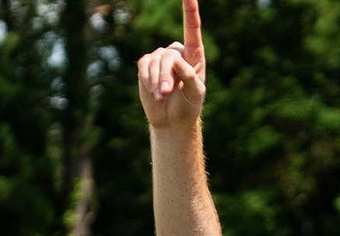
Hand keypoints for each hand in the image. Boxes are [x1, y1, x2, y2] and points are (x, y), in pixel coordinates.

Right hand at [138, 0, 205, 130]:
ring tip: (162, 97)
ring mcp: (161, 57)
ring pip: (155, 62)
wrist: (172, 119)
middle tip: (166, 94)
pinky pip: (144, 66)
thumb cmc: (188, 106)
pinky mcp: (147, 64)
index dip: (190, 11)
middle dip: (166, 77)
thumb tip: (177, 62)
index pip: (192, 29)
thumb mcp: (195, 94)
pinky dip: (148, 80)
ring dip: (157, 82)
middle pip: (168, 57)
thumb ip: (190, 77)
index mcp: (194, 55)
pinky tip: (154, 92)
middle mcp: (177, 52)